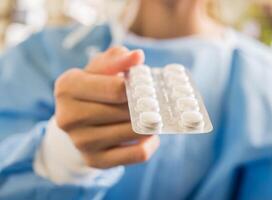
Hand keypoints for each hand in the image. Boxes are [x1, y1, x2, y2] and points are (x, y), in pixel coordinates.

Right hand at [54, 47, 159, 168]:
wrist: (77, 121)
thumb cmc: (94, 88)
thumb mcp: (101, 68)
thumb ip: (118, 59)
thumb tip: (137, 56)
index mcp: (68, 87)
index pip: (116, 89)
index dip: (139, 87)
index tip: (150, 86)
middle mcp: (68, 117)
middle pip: (126, 111)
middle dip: (146, 106)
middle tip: (158, 102)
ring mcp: (80, 142)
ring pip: (134, 132)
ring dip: (149, 124)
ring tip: (152, 116)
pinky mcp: (94, 161)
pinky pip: (137, 154)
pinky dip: (150, 144)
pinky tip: (149, 135)